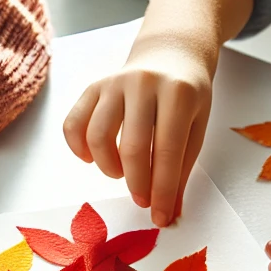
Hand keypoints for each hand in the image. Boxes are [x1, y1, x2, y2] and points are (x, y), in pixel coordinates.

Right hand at [63, 38, 212, 227]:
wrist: (171, 53)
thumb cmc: (187, 96)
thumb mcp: (196, 127)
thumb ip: (181, 170)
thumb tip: (170, 214)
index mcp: (178, 93)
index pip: (167, 152)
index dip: (163, 191)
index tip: (160, 217)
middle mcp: (144, 83)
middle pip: (132, 148)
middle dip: (137, 184)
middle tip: (142, 200)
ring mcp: (115, 82)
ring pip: (97, 136)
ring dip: (108, 167)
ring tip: (121, 174)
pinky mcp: (94, 86)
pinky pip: (74, 123)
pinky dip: (78, 148)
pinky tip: (91, 158)